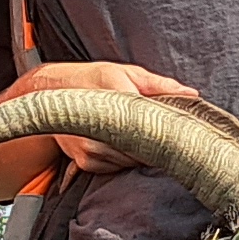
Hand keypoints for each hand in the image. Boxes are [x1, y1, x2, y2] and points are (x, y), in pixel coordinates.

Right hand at [0, 61, 210, 198]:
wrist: (44, 94)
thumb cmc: (87, 79)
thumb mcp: (125, 71)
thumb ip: (159, 85)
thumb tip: (192, 94)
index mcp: (116, 98)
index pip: (156, 125)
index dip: (177, 133)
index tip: (194, 136)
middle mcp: (102, 128)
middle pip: (149, 148)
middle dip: (162, 143)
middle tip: (177, 137)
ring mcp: (94, 150)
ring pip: (136, 161)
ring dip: (145, 152)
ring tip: (145, 137)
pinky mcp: (88, 163)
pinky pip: (120, 167)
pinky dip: (128, 158)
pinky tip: (125, 144)